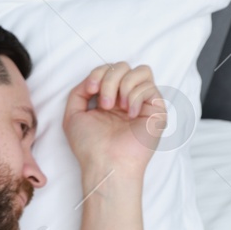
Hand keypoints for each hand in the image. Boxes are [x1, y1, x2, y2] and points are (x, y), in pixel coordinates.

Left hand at [62, 61, 166, 185]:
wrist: (105, 163)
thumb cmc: (89, 145)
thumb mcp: (73, 114)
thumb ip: (78, 92)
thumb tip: (93, 79)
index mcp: (108, 98)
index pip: (108, 70)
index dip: (98, 73)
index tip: (89, 90)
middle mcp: (126, 98)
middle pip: (124, 65)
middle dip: (110, 79)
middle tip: (104, 103)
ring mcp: (142, 103)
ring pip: (141, 70)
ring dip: (123, 84)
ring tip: (116, 107)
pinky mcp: (156, 110)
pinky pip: (150, 87)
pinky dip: (135, 97)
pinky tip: (129, 115)